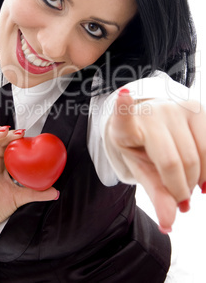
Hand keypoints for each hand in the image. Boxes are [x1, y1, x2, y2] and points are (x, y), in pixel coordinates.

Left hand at [107, 89, 205, 231]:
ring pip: (196, 157)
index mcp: (126, 128)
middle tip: (180, 199)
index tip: (123, 96)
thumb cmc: (142, 147)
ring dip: (197, 181)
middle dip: (180, 189)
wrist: (152, 121)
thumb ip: (155, 194)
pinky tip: (202, 180)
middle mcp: (151, 113)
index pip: (124, 118)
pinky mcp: (196, 108)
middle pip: (172, 162)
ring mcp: (175, 107)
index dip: (124, 108)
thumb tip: (169, 224)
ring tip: (188, 186)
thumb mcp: (141, 169)